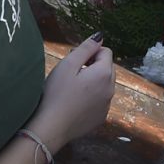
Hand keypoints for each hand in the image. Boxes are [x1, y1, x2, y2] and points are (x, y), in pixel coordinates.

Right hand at [30, 34, 114, 149]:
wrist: (52, 127)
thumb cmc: (56, 94)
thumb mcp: (68, 65)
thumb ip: (86, 48)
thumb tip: (100, 36)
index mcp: (104, 74)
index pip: (106, 52)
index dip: (90, 52)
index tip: (74, 60)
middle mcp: (111, 89)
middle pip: (107, 68)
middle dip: (93, 65)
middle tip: (72, 72)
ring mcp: (107, 105)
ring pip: (105, 84)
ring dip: (93, 81)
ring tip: (72, 88)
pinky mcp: (101, 117)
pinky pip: (100, 100)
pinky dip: (92, 97)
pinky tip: (74, 102)